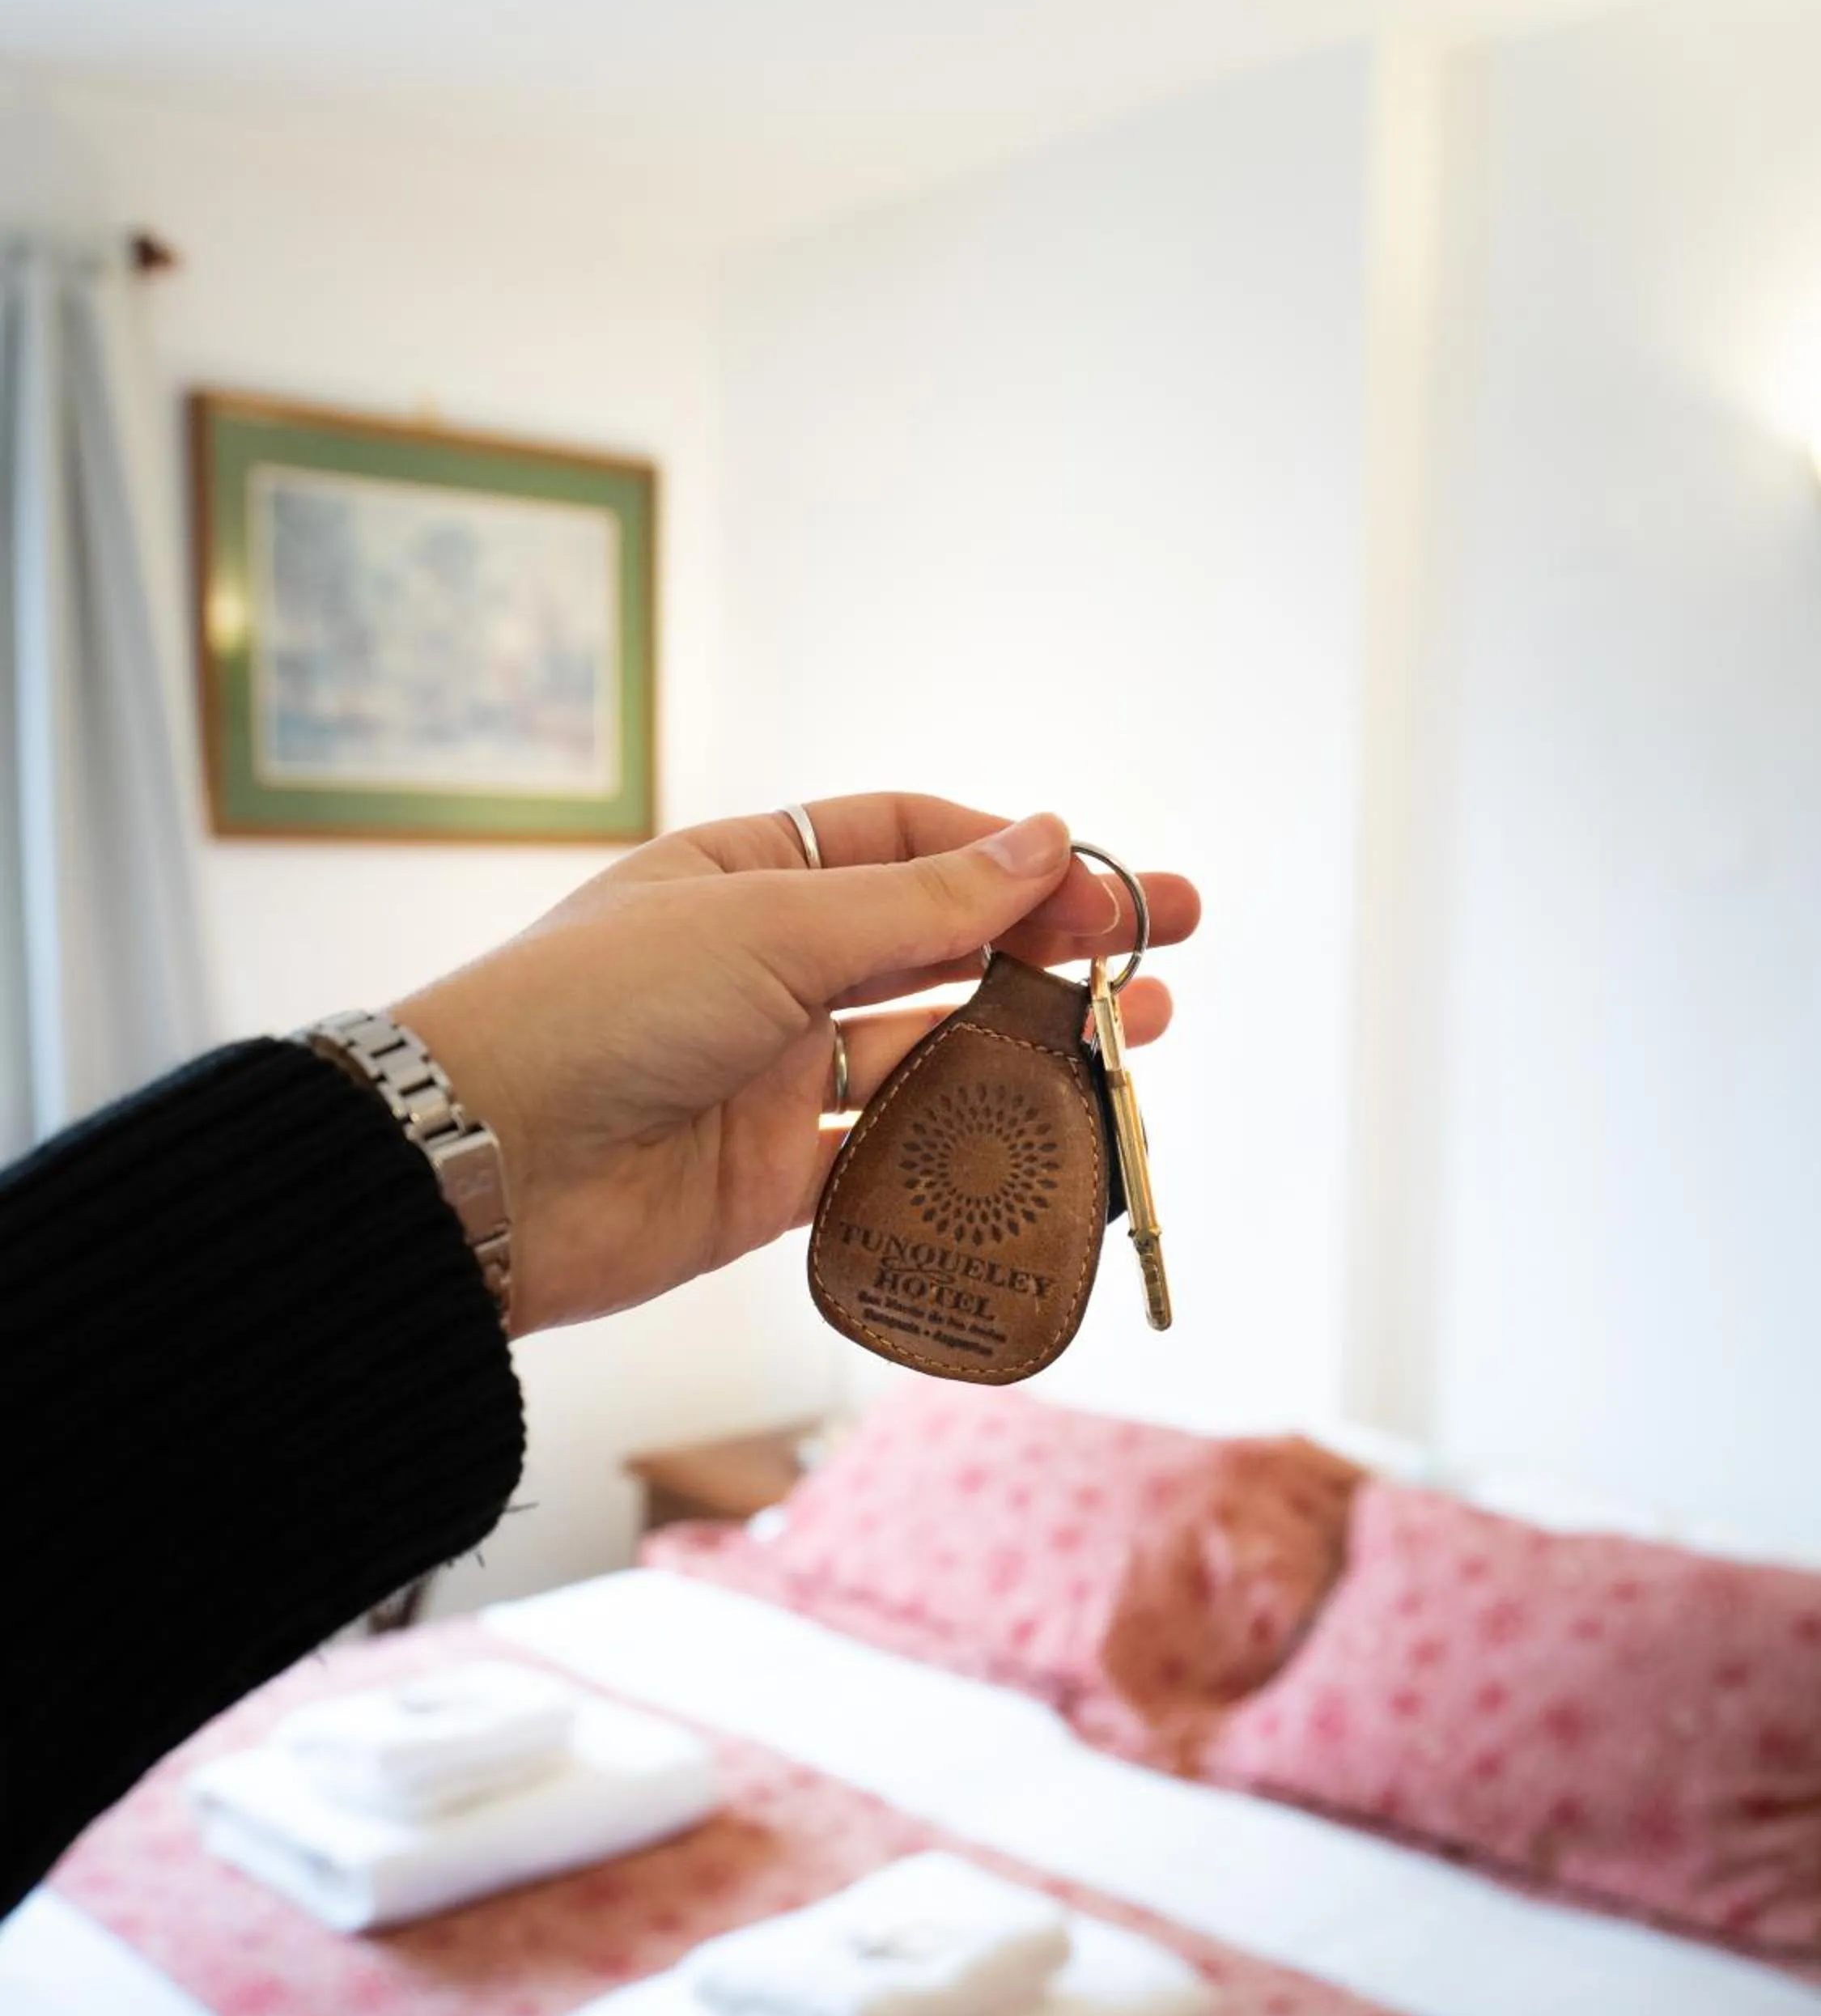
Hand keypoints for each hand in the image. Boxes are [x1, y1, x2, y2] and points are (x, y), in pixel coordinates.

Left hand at [396, 795, 1199, 1334]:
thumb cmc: (601, 1010)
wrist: (481, 1173)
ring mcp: (776, 1077)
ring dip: (1035, 1040)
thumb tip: (1039, 836)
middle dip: (1053, 942)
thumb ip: (918, 903)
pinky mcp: (779, 1179)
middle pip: (940, 946)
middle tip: (1171, 938)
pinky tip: (1050, 1131)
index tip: (1099, 875)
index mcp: (748, 875)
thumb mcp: (771, 926)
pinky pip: (896, 1155)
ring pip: (934, 1051)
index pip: (905, 843)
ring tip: (1145, 1029)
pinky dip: (971, 1143)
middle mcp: (768, 969)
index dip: (1007, 855)